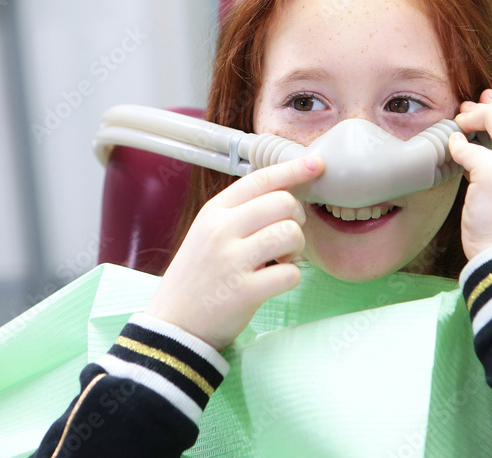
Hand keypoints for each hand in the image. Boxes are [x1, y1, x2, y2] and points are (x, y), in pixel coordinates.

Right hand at [145, 155, 323, 350]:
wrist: (174, 326)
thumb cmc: (198, 277)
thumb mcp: (208, 234)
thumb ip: (240, 213)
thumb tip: (287, 196)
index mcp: (213, 211)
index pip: (261, 179)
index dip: (294, 169)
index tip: (317, 164)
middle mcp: (221, 230)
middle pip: (283, 203)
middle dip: (296, 219)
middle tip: (285, 238)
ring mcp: (232, 260)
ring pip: (291, 233)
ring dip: (295, 249)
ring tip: (280, 260)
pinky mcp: (245, 291)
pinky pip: (291, 273)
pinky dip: (290, 278)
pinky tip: (273, 282)